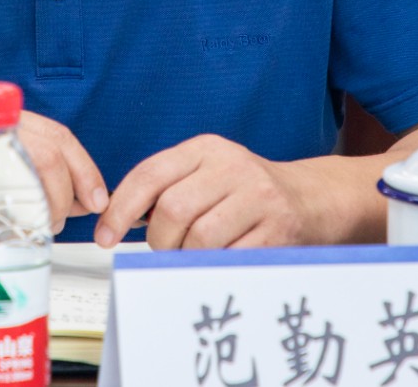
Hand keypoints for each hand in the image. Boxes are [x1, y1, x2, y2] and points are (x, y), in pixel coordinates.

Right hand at [0, 110, 109, 254]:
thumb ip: (21, 165)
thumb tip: (81, 194)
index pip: (55, 135)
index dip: (84, 169)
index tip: (95, 198)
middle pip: (48, 153)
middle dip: (67, 194)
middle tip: (60, 219)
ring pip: (28, 181)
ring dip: (44, 211)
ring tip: (34, 228)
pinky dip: (13, 230)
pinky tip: (10, 238)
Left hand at [94, 134, 344, 249]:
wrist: (311, 199)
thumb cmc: (245, 192)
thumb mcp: (206, 173)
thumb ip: (166, 186)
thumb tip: (114, 220)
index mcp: (206, 149)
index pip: (150, 175)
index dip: (121, 209)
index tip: (106, 236)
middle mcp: (232, 167)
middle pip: (172, 210)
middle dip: (159, 240)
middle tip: (165, 248)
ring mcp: (258, 197)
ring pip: (199, 238)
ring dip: (186, 257)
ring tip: (192, 255)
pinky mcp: (278, 230)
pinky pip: (229, 258)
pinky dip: (213, 267)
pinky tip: (218, 261)